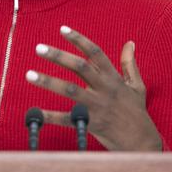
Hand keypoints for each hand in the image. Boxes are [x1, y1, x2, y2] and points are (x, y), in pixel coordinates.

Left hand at [26, 26, 161, 151]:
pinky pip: (67, 119)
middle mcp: (104, 89)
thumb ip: (130, 64)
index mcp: (113, 78)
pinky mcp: (91, 124)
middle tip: (39, 48)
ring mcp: (97, 106)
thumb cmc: (137, 112)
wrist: (141, 141)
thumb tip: (130, 43)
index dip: (79, 40)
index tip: (62, 29)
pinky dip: (50, 116)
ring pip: (70, 90)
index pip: (95, 53)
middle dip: (58, 56)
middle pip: (80, 67)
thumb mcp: (137, 86)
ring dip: (48, 81)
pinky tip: (35, 112)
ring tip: (29, 74)